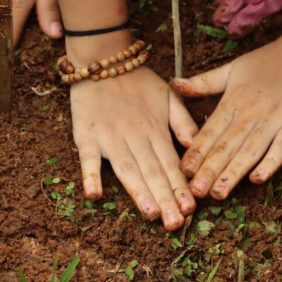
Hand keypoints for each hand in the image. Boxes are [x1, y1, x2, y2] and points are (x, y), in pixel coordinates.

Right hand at [71, 64, 199, 229]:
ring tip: (150, 213)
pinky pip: (87, 158)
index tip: (191, 210)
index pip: (171, 163)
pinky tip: (94, 194)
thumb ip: (183, 121)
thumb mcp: (168, 95)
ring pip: (127, 168)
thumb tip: (196, 146)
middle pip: (152, 171)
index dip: (180, 187)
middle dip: (165, 198)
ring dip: (139, 191)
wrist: (102, 58)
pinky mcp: (86, 135)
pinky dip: (90, 175)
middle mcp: (135, 136)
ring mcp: (109, 137)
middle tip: (174, 224)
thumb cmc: (137, 81)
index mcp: (155, 129)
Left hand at [170, 34, 281, 199]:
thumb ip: (204, 82)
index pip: (210, 131)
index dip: (196, 152)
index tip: (182, 172)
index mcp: (233, 100)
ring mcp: (274, 120)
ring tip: (218, 193)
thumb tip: (173, 83)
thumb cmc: (268, 60)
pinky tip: (257, 179)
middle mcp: (250, 112)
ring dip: (233, 173)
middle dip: (209, 169)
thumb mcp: (232, 68)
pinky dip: (270, 163)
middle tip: (194, 192)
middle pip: (227, 145)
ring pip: (249, 150)